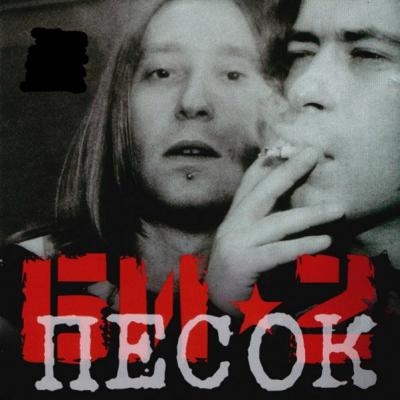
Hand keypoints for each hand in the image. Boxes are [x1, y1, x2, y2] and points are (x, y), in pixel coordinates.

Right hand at [206, 148, 344, 315]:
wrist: (212, 305)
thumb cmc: (236, 273)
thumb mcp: (246, 243)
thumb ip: (263, 225)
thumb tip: (291, 208)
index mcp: (234, 219)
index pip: (248, 184)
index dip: (265, 163)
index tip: (284, 145)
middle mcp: (232, 226)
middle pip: (262, 192)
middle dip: (288, 170)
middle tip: (313, 152)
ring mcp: (235, 243)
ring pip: (276, 222)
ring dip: (309, 214)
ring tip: (338, 209)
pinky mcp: (243, 264)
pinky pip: (278, 252)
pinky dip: (303, 246)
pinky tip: (325, 241)